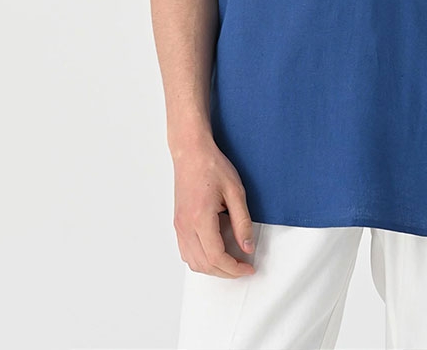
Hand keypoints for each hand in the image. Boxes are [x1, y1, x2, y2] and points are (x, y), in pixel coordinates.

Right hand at [173, 137, 256, 278]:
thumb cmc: (212, 166)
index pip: (216, 257)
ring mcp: (179, 226)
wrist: (191, 153)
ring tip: (231, 262)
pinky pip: (186, 252)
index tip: (248, 268)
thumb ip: (242, 221)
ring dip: (212, 268)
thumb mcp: (235, 191)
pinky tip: (215, 252)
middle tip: (243, 267)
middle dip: (226, 272)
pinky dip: (201, 259)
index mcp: (200, 218)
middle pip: (204, 264)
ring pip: (193, 262)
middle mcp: (186, 226)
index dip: (234, 268)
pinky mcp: (178, 223)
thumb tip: (247, 247)